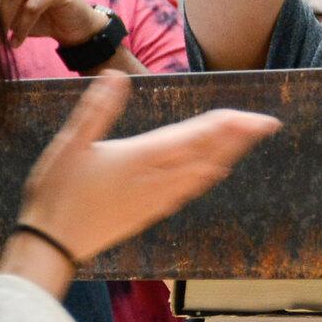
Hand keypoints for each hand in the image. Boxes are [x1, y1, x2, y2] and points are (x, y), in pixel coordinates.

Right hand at [17, 72, 279, 261]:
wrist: (54, 244)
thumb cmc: (58, 192)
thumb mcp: (70, 144)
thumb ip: (97, 110)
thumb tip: (115, 76)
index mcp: (141, 158)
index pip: (193, 137)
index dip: (225, 126)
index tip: (250, 117)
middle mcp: (157, 179)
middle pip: (208, 154)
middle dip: (239, 138)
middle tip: (268, 124)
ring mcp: (156, 198)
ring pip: (203, 173)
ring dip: (228, 154)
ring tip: (249, 141)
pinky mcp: (151, 212)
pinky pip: (190, 191)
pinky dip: (208, 177)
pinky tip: (215, 172)